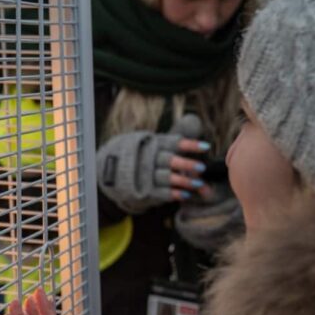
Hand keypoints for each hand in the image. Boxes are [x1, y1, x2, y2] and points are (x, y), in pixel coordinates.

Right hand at [96, 113, 212, 212]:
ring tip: (198, 184)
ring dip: (183, 181)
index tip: (205, 147)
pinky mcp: (143, 190)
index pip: (172, 143)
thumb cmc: (138, 154)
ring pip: (166, 178)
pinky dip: (173, 194)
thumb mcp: (150, 140)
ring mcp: (144, 175)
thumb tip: (195, 120)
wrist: (108, 172)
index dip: (189, 145)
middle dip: (185, 165)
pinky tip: (185, 194)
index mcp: (151, 143)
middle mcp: (147, 158)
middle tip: (202, 167)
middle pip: (168, 161)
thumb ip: (172, 136)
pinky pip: (160, 192)